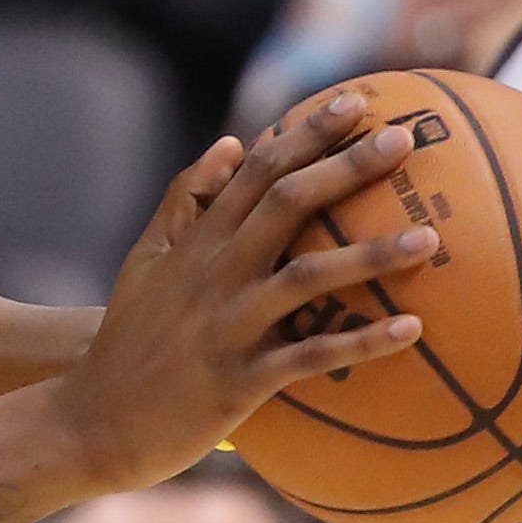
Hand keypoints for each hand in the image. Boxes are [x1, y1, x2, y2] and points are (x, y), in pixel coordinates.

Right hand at [51, 90, 434, 497]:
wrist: (92, 420)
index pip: (255, 170)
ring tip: (429, 238)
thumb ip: (184, 201)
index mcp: (196, 242)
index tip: (356, 102)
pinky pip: (309, 357)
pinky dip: (360, 343)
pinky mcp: (238, 381)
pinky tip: (412, 329)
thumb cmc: (128, 340)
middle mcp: (213, 275)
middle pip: (286, 204)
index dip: (306, 132)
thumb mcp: (145, 260)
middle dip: (346, 167)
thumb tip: (232, 144)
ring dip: (368, 255)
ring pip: (304, 277)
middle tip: (406, 141)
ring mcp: (227, 327)